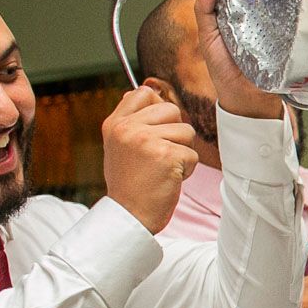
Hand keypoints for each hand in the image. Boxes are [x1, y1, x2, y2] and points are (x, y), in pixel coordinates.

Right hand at [102, 85, 197, 231]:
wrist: (129, 215)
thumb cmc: (130, 183)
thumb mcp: (119, 145)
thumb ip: (132, 120)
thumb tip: (148, 91)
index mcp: (114, 123)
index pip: (143, 93)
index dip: (158, 108)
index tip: (156, 130)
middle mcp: (127, 128)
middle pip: (172, 110)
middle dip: (175, 133)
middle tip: (159, 155)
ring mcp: (146, 140)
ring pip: (186, 131)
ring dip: (182, 152)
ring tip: (163, 168)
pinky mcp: (166, 155)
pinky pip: (193, 153)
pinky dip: (187, 169)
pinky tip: (169, 179)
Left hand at [192, 0, 284, 120]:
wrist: (247, 99)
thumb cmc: (223, 71)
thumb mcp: (207, 38)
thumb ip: (204, 12)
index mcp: (233, 16)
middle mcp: (253, 19)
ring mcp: (271, 29)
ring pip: (276, 7)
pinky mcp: (286, 39)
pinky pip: (290, 24)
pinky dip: (292, 15)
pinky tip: (294, 3)